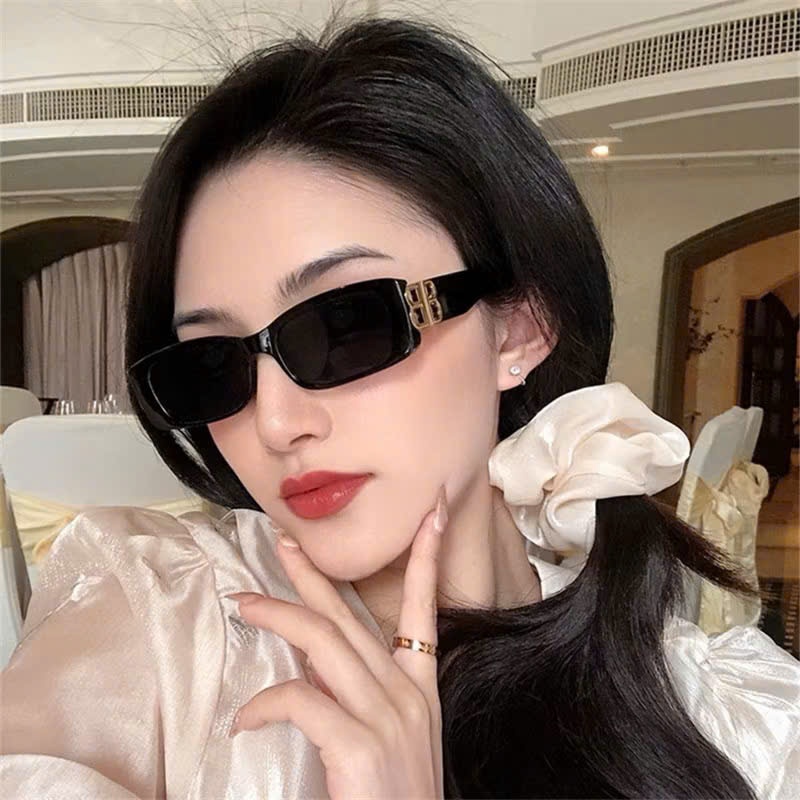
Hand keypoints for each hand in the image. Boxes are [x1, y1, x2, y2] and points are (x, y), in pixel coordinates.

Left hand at [227, 486, 448, 799]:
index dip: (427, 557)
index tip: (429, 513)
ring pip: (323, 642)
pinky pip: (301, 700)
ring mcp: (387, 719)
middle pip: (351, 618)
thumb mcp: (388, 738)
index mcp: (419, 691)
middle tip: (284, 541)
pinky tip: (245, 720)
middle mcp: (408, 696)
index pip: (426, 609)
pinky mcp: (360, 747)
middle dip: (315, 574)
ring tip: (244, 603)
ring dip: (278, 615)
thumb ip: (358, 694)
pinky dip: (265, 705)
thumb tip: (315, 660)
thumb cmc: (394, 799)